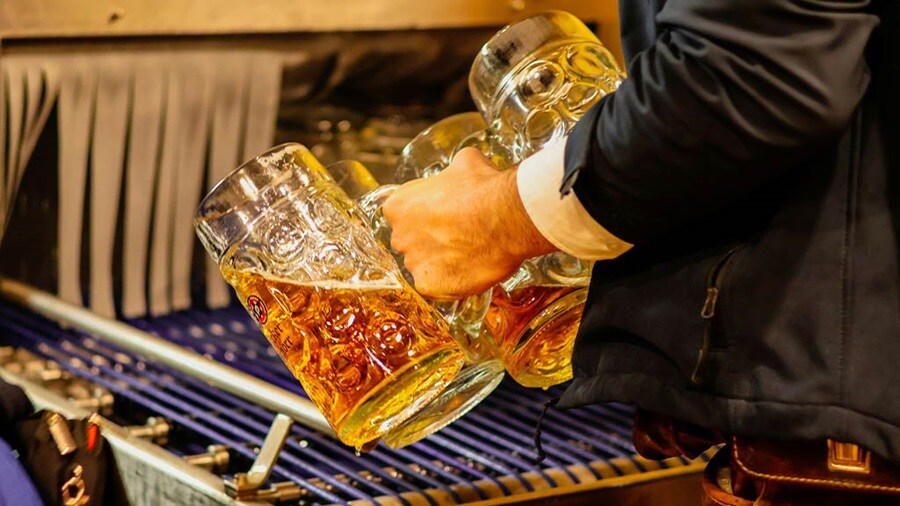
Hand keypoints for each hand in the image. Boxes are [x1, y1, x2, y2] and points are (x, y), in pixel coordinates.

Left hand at [382, 147, 556, 299]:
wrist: (506, 218)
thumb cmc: (484, 187)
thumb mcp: (464, 163)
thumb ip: (449, 173)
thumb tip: (459, 172)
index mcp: (398, 206)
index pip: (402, 213)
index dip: (425, 214)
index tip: (444, 215)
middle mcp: (399, 236)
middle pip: (410, 241)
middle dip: (430, 239)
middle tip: (458, 234)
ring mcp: (413, 264)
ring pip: (424, 266)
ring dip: (441, 261)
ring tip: (470, 253)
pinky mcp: (430, 287)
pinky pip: (437, 287)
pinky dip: (452, 281)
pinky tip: (471, 269)